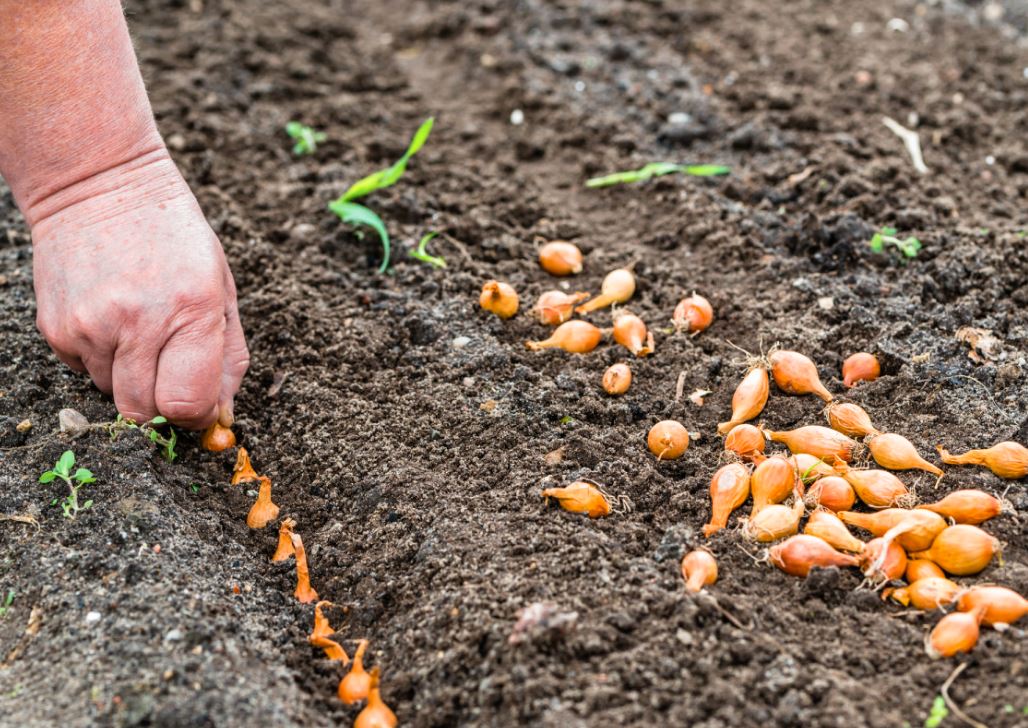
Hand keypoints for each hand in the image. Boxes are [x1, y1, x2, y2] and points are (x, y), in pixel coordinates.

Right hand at [31, 152, 248, 428]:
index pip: (186, 405)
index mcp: (192, 310)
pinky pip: (85, 374)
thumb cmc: (174, 236)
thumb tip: (222, 416)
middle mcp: (138, 323)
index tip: (200, 404)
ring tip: (140, 330)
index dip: (197, 415)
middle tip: (172, 370)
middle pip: (145, 414)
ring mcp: (91, 327)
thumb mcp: (221, 286)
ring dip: (133, 379)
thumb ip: (230, 357)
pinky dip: (103, 360)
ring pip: (115, 396)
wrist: (98, 182)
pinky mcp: (57, 328)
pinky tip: (112, 318)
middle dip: (164, 405)